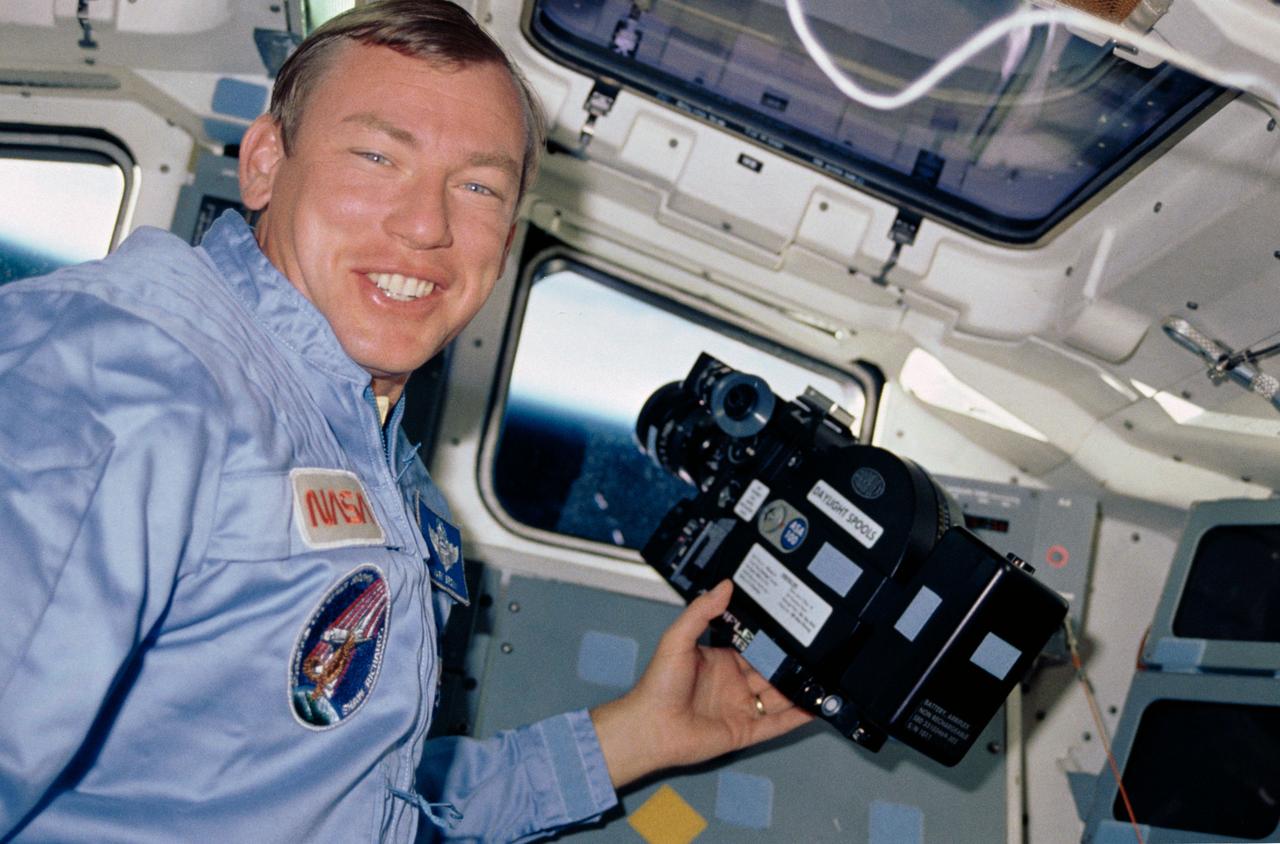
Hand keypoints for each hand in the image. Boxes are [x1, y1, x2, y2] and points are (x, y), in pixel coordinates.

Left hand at [590, 580, 812, 788]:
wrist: (650, 727)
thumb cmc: (658, 684)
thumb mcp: (677, 638)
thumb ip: (701, 611)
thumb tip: (724, 585)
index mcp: (721, 660)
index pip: (754, 647)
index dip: (772, 639)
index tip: (794, 626)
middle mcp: (734, 683)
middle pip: (771, 672)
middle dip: (791, 664)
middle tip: (817, 652)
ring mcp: (741, 708)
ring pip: (778, 697)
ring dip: (798, 689)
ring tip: (823, 678)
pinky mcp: (745, 732)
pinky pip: (776, 724)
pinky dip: (796, 718)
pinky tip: (814, 707)